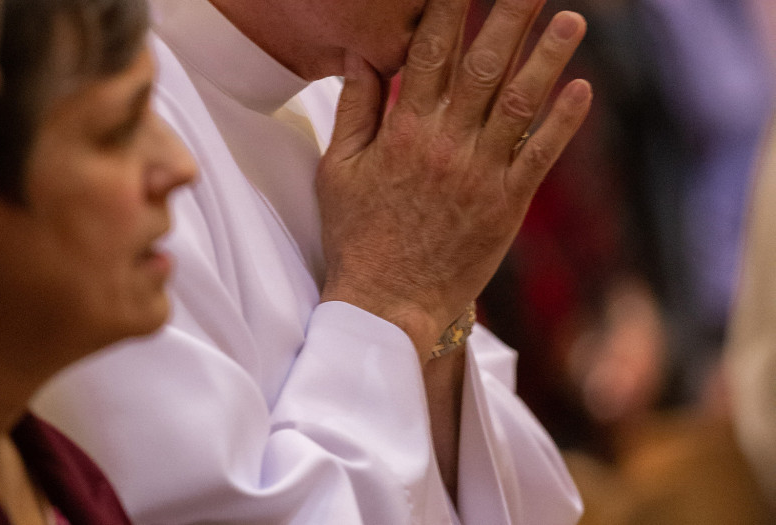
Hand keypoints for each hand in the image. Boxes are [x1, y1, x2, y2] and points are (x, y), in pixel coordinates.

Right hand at [317, 0, 591, 355]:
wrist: (387, 304)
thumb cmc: (357, 236)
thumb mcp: (339, 170)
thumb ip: (354, 110)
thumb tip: (362, 55)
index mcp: (402, 131)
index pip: (429, 53)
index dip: (448, 7)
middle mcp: (446, 144)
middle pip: (483, 65)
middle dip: (508, 15)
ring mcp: (480, 175)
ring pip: (519, 104)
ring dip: (548, 58)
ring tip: (572, 19)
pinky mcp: (506, 206)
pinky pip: (540, 157)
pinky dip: (562, 124)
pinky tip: (582, 89)